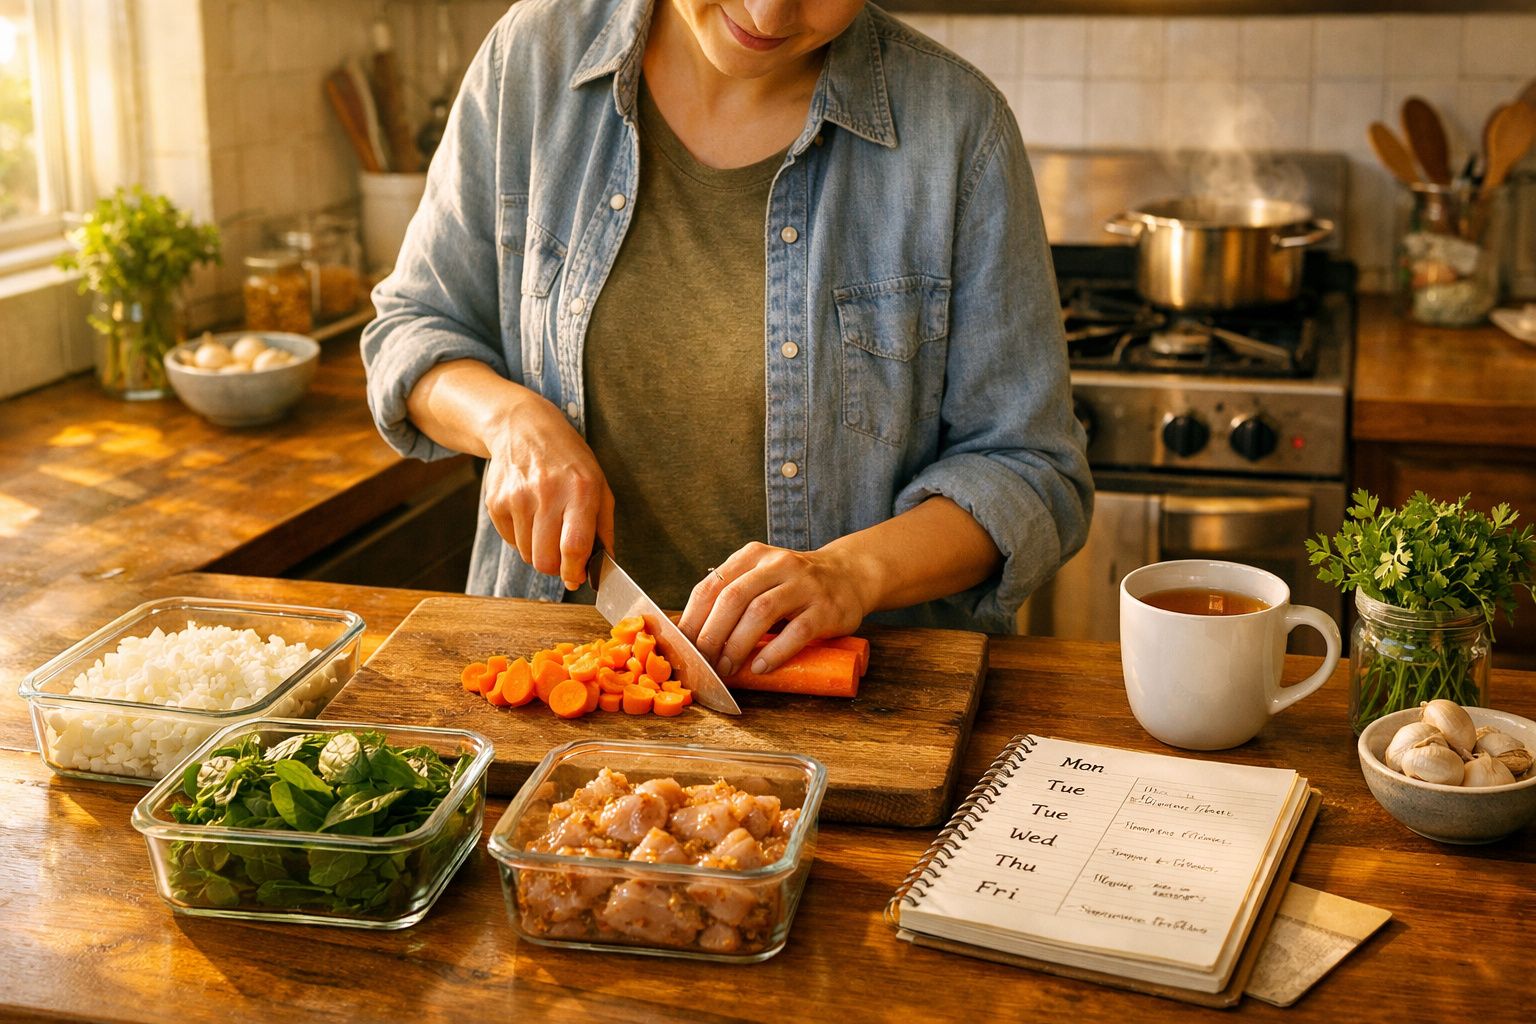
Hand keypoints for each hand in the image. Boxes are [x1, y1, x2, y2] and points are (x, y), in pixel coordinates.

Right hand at [482, 397, 613, 588]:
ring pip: (527, 555)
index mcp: (580, 491)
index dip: (575, 571)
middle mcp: (547, 493)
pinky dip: (521, 537)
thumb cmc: (569, 461)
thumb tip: (605, 566)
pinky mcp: (496, 502)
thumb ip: (604, 528)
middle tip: (562, 556)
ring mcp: (517, 498)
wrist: (523, 429)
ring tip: (546, 525)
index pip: (574, 546)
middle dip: (556, 567)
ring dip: (539, 550)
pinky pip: (510, 541)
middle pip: (545, 559)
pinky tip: (528, 514)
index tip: (577, 579)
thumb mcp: (599, 485)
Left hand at [677, 542, 873, 677]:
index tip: (683, 647)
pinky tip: (760, 667)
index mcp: (752, 556)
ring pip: (761, 612)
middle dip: (712, 634)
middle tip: (703, 663)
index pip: (711, 586)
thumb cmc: (794, 586)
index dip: (692, 619)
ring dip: (738, 645)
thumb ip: (732, 597)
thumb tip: (692, 638)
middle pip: (733, 598)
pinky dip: (775, 652)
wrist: (849, 576)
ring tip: (727, 668)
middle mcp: (776, 564)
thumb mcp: (761, 578)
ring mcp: (803, 585)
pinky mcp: (825, 608)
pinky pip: (797, 631)